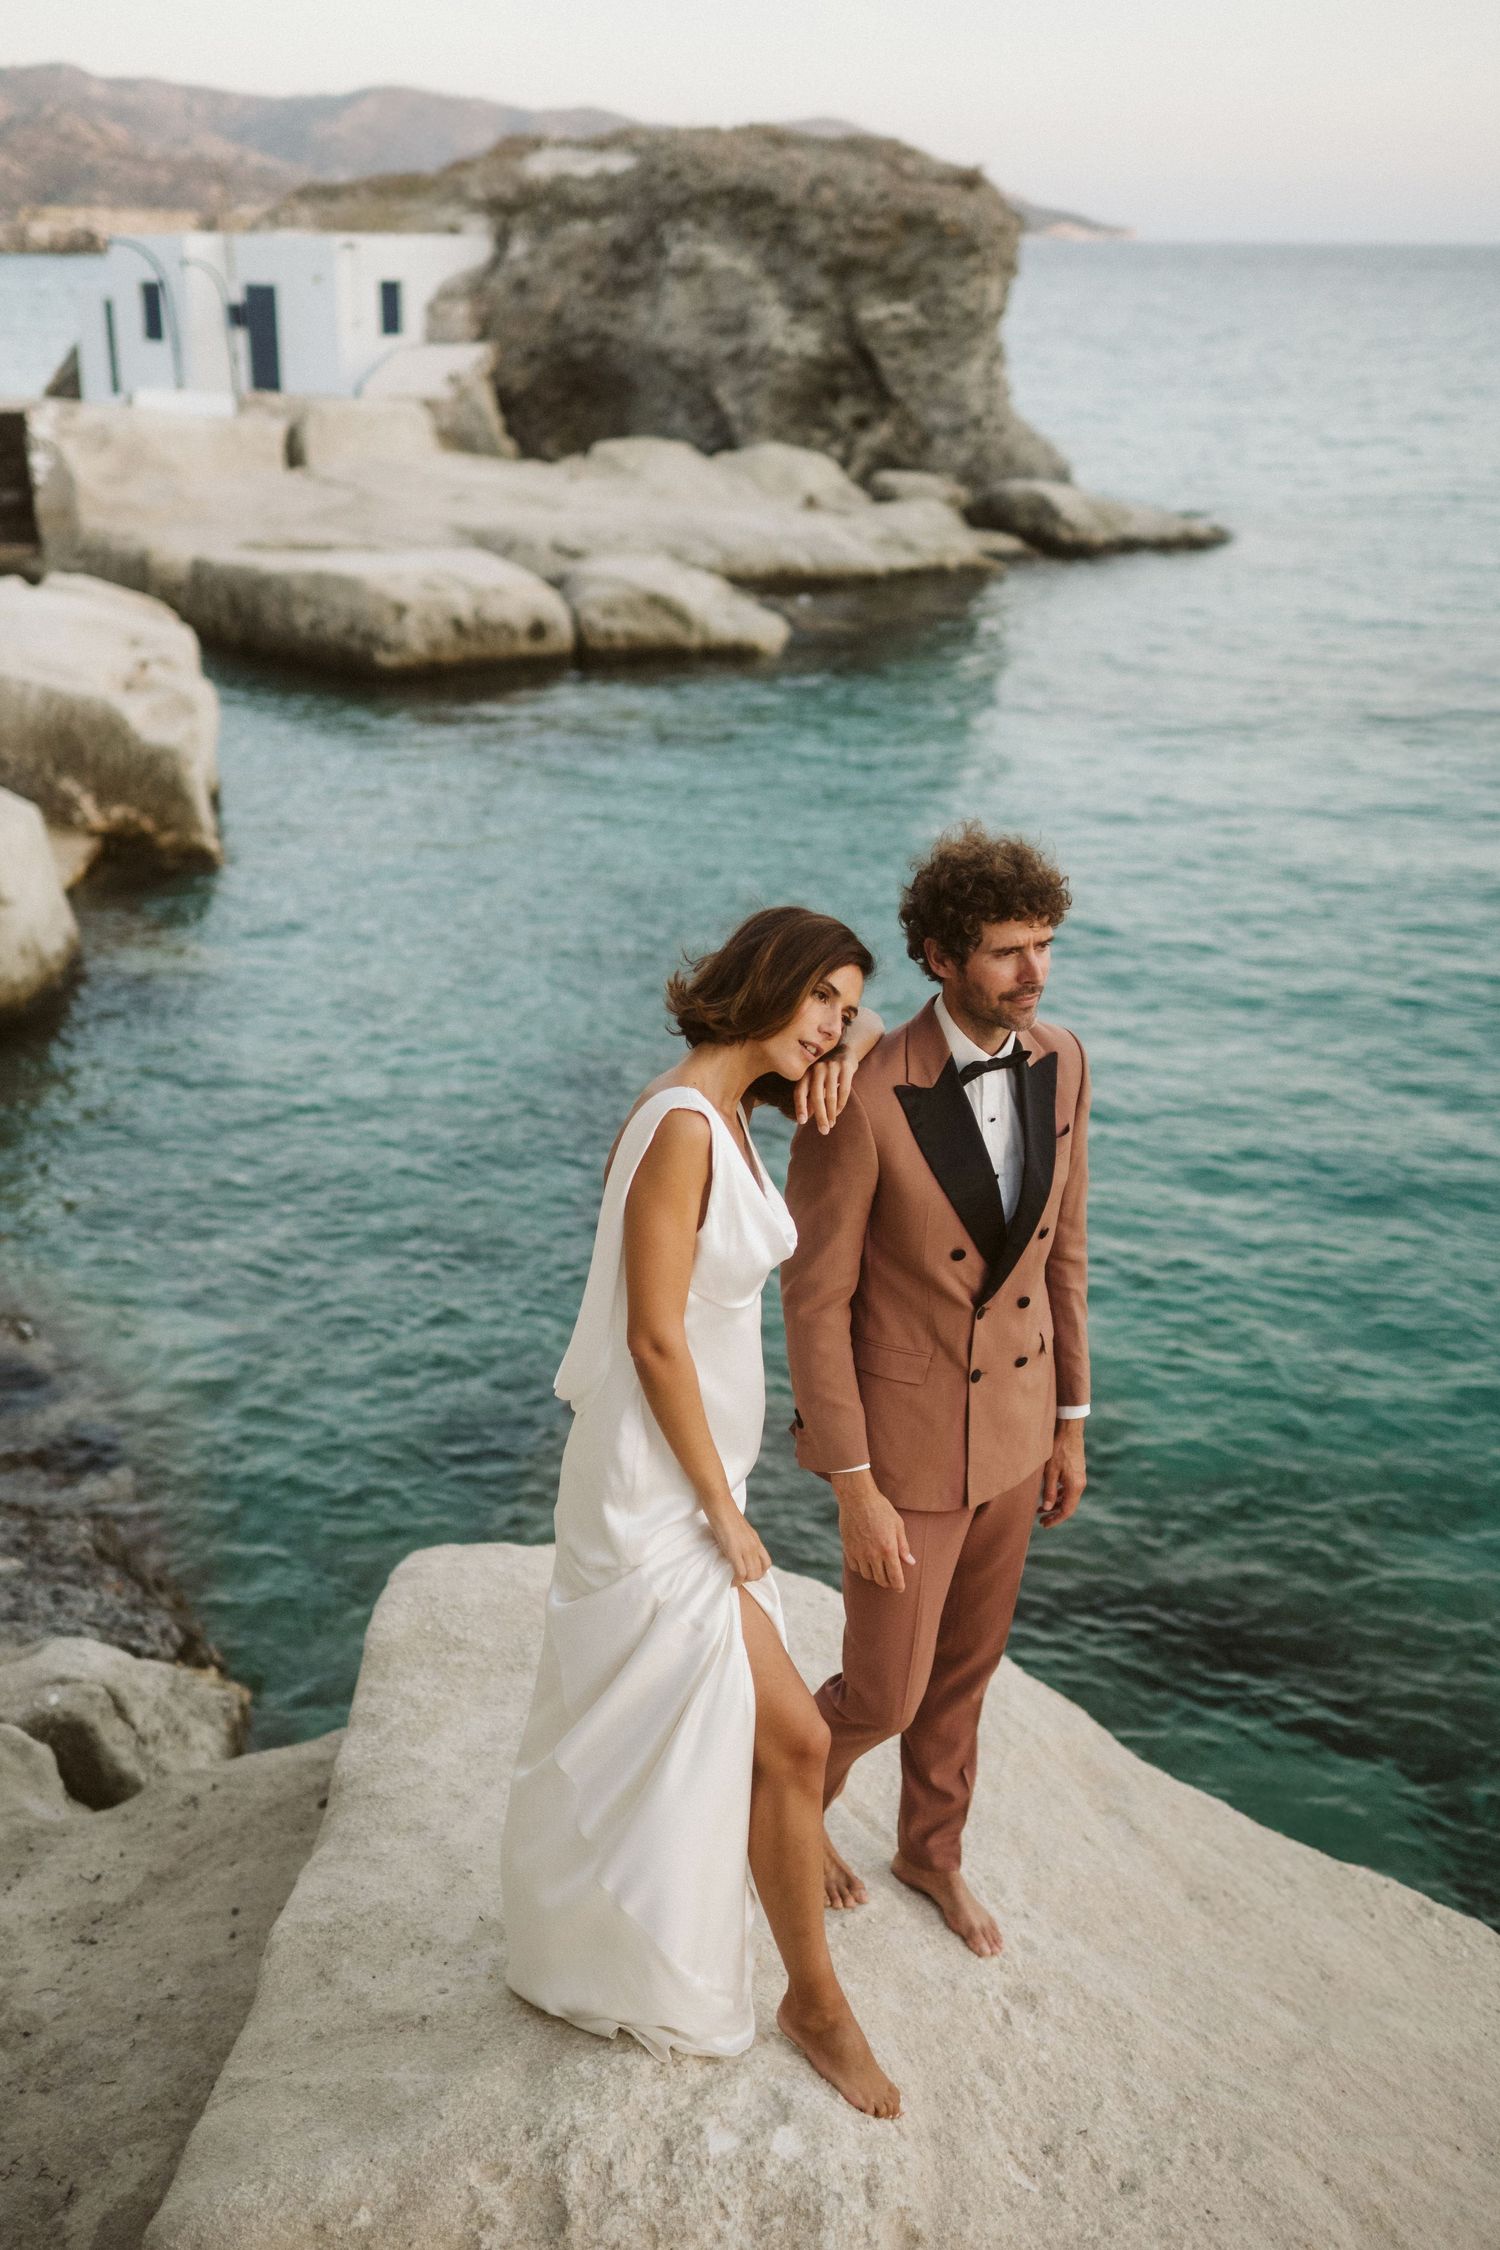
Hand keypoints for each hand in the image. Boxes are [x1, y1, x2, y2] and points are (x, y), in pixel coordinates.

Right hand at [707, 1504, 771, 1584]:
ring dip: (743, 1582)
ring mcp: (745, 1548)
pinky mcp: (734, 1551)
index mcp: (755, 1540)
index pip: (766, 1563)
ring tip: (734, 1581)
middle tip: (738, 1579)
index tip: (747, 1574)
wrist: (720, 1504)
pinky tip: (730, 1582)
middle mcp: (754, 1545)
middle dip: (749, 1580)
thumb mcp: (738, 1528)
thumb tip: (735, 1546)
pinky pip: (740, 1573)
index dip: (759, 1573)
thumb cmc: (724, 1513)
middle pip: (760, 1572)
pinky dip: (736, 1581)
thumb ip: (741, 1539)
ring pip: (752, 1575)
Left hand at [794, 1045, 859, 1133]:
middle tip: (823, 1131)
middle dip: (820, 1116)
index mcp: (806, 1072)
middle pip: (816, 1096)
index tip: (802, 1122)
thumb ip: (810, 1096)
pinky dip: (841, 1104)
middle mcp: (817, 1068)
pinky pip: (844, 1089)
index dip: (800, 1107)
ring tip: (831, 1124)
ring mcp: (831, 1066)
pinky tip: (839, 1112)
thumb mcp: (816, 1080)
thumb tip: (805, 1118)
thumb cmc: (826, 1071)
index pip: (800, 1091)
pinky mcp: (845, 1067)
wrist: (845, 1050)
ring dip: (831, 1113)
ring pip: (830, 1095)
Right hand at [833, 1471, 915, 1590]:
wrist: (857, 1498)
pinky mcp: (848, 1550)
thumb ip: (904, 1546)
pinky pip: (855, 1568)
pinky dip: (861, 1568)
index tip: (900, 1588)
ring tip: (879, 1569)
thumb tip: (910, 1562)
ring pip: (867, 1576)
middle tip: (891, 1579)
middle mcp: (873, 1554)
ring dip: (874, 1575)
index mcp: (889, 1549)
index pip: (895, 1577)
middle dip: (888, 1582)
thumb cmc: (881, 1509)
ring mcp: (859, 1553)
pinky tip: (866, 1562)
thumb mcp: (898, 1525)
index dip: (899, 1586)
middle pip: (881, 1580)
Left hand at [1038, 1421, 1085, 1527]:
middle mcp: (1080, 1483)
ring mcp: (1080, 1477)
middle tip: (1041, 1519)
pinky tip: (1050, 1493)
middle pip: (1068, 1505)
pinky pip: (1069, 1488)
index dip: (1055, 1520)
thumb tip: (1047, 1508)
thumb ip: (1049, 1491)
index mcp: (1075, 1486)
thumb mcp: (1049, 1471)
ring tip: (1041, 1507)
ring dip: (1056, 1503)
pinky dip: (1060, 1494)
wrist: (1069, 1429)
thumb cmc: (1058, 1449)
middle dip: (1054, 1513)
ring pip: (1069, 1497)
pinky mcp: (1077, 1471)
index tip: (1044, 1524)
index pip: (1067, 1510)